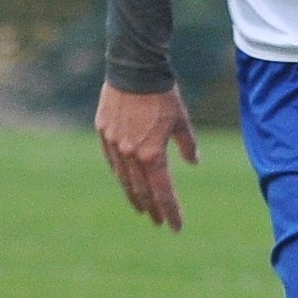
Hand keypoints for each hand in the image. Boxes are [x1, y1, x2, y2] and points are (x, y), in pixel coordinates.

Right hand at [95, 82, 197, 230]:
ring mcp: (114, 144)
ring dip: (134, 196)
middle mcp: (131, 155)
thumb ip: (187, 144)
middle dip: (152, 208)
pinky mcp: (103, 132)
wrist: (134, 69)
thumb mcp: (181, 120)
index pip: (163, 192)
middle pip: (141, 191)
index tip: (176, 227)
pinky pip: (112, 161)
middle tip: (158, 221)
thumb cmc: (163, 94)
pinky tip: (125, 181)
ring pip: (124, 179)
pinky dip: (120, 174)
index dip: (170, 211)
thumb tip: (194, 163)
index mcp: (152, 154)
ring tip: (141, 208)